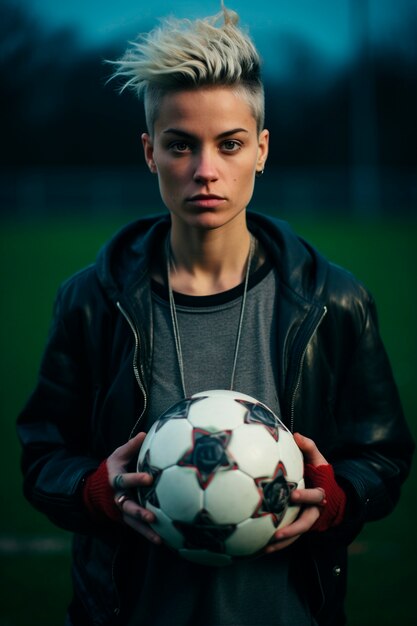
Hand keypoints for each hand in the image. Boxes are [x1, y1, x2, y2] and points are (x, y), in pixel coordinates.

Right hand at [107, 432, 161, 544]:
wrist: (99, 488)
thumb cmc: (115, 466)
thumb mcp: (119, 454)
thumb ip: (131, 446)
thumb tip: (145, 433)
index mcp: (115, 479)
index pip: (124, 480)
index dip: (135, 479)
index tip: (150, 478)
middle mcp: (118, 497)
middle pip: (127, 506)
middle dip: (139, 511)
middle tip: (152, 516)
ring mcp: (121, 510)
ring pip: (132, 522)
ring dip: (145, 529)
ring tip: (159, 537)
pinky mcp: (127, 519)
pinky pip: (137, 529)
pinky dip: (148, 535)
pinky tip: (163, 541)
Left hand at [265, 433, 327, 553]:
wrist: (331, 494)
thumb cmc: (319, 473)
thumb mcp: (318, 459)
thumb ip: (309, 447)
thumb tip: (296, 435)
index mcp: (320, 493)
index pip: (315, 496)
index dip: (305, 496)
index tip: (293, 495)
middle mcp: (315, 510)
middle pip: (306, 522)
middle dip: (293, 529)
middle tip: (277, 534)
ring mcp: (308, 521)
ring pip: (297, 535)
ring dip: (283, 542)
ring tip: (266, 548)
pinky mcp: (300, 527)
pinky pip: (289, 539)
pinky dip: (277, 544)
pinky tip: (260, 549)